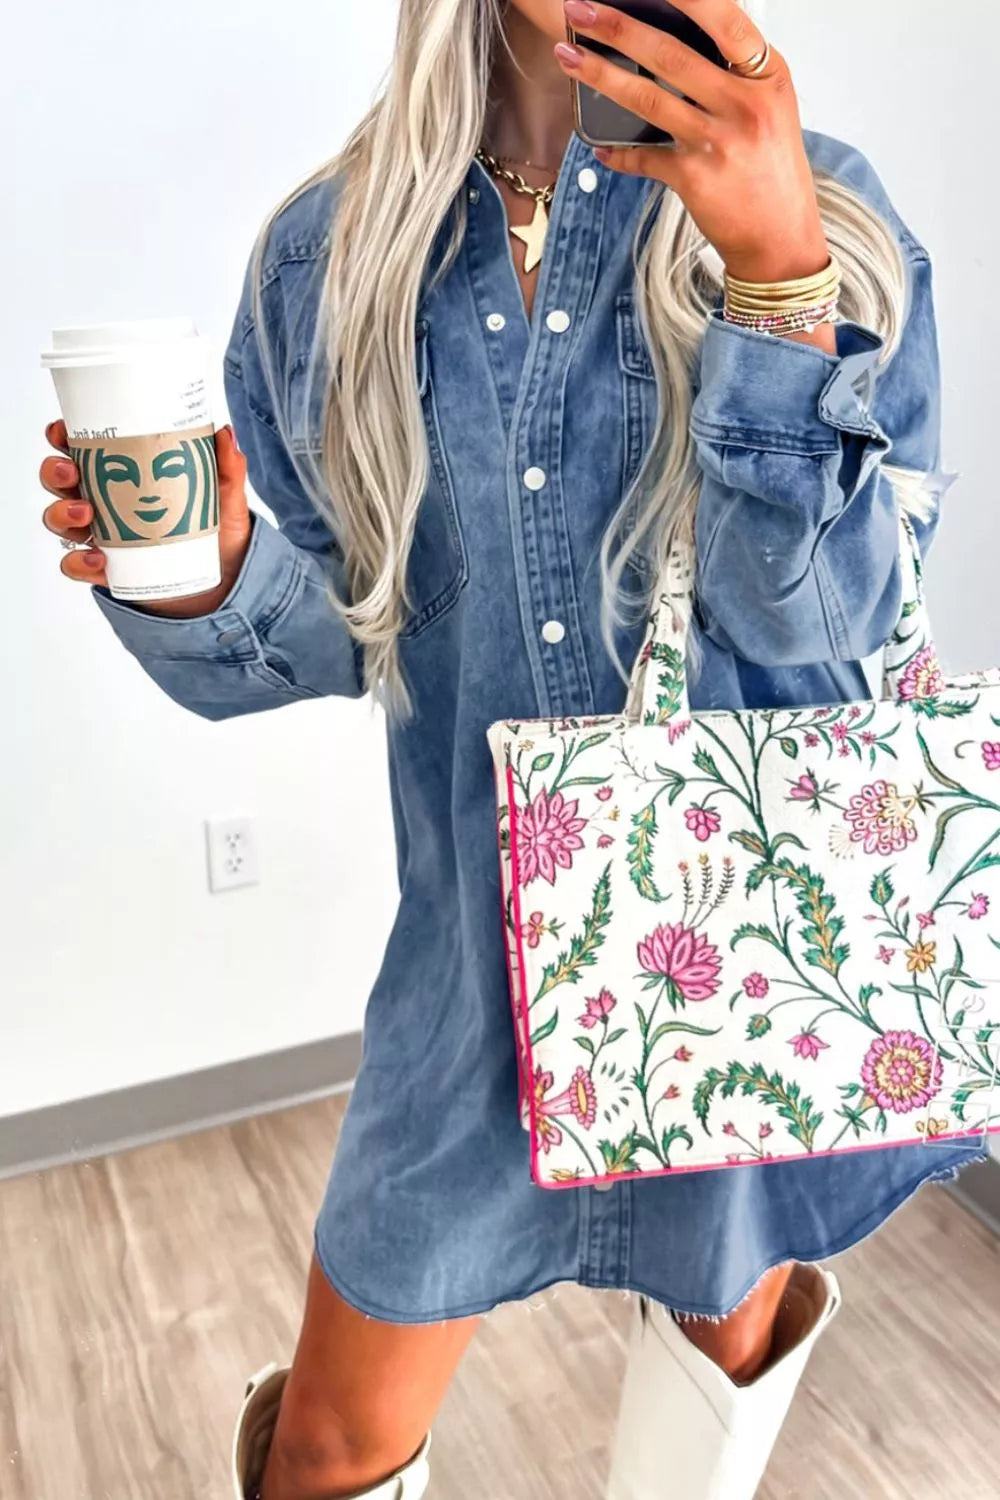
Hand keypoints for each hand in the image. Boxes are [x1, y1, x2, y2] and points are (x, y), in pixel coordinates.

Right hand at [39, 419, 252, 618]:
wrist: (220, 582)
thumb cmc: (214, 532)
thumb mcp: (224, 498)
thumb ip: (226, 468)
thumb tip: (224, 433)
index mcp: (121, 474)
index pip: (80, 448)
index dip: (60, 436)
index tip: (61, 430)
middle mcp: (102, 501)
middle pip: (59, 480)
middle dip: (54, 471)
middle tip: (71, 471)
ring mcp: (99, 536)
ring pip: (58, 519)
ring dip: (60, 512)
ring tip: (85, 512)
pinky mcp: (104, 570)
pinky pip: (75, 565)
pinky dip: (78, 561)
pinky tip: (98, 559)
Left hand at [555, 0, 830, 285]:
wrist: (781, 240)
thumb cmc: (773, 173)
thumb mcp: (771, 110)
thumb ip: (735, 76)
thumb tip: (673, 44)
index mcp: (768, 76)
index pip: (724, 18)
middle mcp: (745, 104)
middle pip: (670, 53)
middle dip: (618, 26)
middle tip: (580, 9)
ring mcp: (719, 142)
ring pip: (647, 99)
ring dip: (600, 75)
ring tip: (568, 57)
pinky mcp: (695, 178)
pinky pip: (643, 157)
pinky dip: (617, 153)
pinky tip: (598, 147)